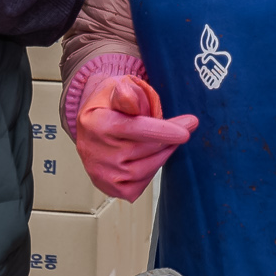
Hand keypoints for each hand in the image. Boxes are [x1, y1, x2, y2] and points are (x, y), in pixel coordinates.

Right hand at [74, 76, 197, 201]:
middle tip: (184, 128)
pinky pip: (140, 185)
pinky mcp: (109, 186)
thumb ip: (126, 94)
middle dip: (170, 139)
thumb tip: (130, 100)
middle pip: (146, 149)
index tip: (185, 131)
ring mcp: (102, 172)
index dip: (163, 130)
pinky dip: (150, 172)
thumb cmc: (108, 106)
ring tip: (165, 141)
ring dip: (162, 154)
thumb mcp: (115, 88)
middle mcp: (96, 151)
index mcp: (98, 123)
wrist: (90, 127)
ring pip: (147, 169)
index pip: (135, 128)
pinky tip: (148, 158)